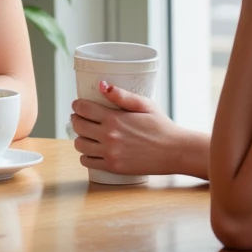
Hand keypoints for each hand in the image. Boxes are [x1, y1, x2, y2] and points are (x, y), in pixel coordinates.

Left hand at [73, 84, 188, 176]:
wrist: (174, 151)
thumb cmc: (161, 126)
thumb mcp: (144, 104)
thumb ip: (122, 95)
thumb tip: (102, 85)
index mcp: (115, 118)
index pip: (83, 109)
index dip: (77, 105)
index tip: (78, 105)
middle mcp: (109, 136)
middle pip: (78, 126)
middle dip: (76, 120)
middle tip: (81, 118)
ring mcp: (110, 153)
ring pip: (79, 145)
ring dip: (80, 138)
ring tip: (87, 135)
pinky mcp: (113, 167)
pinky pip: (87, 162)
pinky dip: (85, 156)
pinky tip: (92, 150)